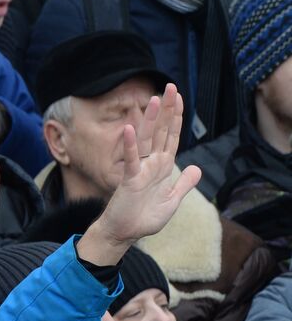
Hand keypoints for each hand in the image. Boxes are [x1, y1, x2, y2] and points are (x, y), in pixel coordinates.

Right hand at [82, 84, 201, 264]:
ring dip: (151, 119)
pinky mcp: (130, 180)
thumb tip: (196, 168)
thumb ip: (183, 184)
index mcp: (162, 166)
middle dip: (167, 109)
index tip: (179, 98)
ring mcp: (140, 169)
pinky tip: (130, 129)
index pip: (172, 137)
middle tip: (170, 86)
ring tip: (155, 99)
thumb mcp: (171, 201)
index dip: (177, 118)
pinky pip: (131, 159)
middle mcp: (152, 163)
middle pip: (162, 131)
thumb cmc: (144, 218)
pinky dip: (131, 145)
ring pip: (148, 140)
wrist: (124, 233)